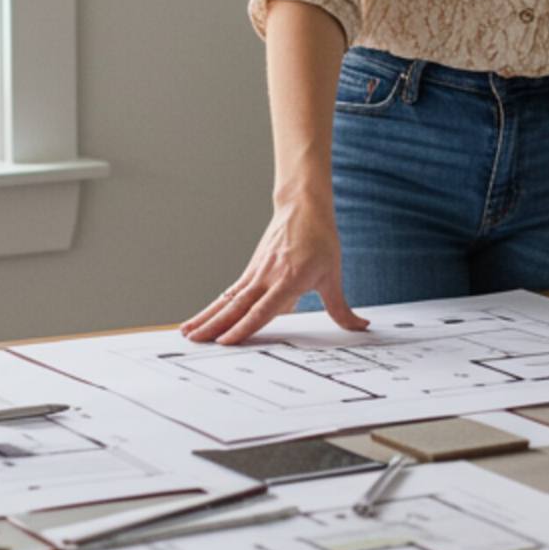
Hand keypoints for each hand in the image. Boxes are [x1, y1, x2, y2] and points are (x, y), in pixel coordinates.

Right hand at [181, 191, 366, 345]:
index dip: (244, 327)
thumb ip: (342, 307)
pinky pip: (229, 293)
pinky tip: (200, 318)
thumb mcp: (334, 275)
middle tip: (196, 341)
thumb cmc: (319, 239)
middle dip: (216, 325)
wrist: (303, 207)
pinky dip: (213, 307)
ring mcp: (256, 273)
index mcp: (289, 280)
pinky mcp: (250, 271)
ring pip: (227, 300)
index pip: (262, 309)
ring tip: (188, 333)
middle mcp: (267, 277)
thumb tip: (360, 326)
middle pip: (237, 306)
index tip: (227, 342)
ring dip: (207, 317)